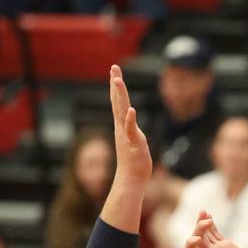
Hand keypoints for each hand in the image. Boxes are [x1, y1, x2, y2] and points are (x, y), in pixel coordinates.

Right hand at [110, 65, 151, 185]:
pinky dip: (130, 121)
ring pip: (122, 112)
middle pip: (118, 102)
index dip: (116, 86)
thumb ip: (130, 129)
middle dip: (116, 84)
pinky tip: (131, 110)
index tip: (114, 71)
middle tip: (113, 68)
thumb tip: (130, 122)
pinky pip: (131, 131)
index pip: (118, 102)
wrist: (131, 179)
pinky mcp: (133, 144)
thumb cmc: (133, 162)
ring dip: (119, 96)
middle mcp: (122, 127)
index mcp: (122, 125)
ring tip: (117, 81)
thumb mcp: (132, 140)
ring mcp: (126, 135)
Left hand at [185, 211, 247, 247]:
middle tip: (207, 222)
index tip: (198, 239)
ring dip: (202, 222)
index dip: (190, 243)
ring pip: (205, 233)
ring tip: (203, 211)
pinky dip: (211, 223)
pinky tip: (208, 214)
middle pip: (197, 238)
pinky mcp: (226, 247)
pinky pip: (215, 232)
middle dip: (198, 228)